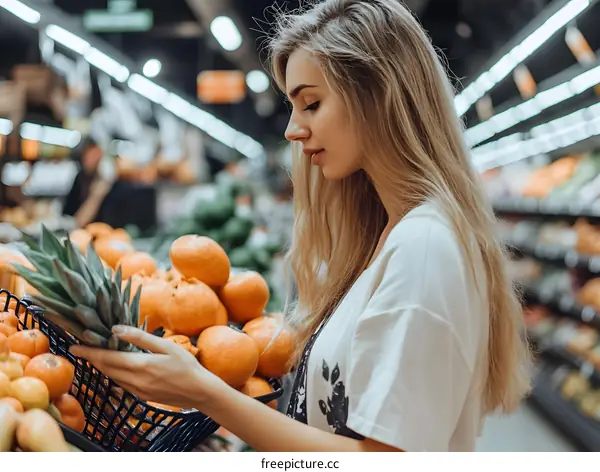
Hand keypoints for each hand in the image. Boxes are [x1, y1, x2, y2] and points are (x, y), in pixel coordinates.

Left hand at [69, 326, 223, 409]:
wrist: (199, 392)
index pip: (106, 358)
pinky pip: (121, 383)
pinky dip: (114, 373)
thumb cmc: (186, 365)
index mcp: (140, 366)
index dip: (88, 352)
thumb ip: (140, 337)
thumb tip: (116, 329)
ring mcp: (137, 390)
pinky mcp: (141, 395)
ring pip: (112, 377)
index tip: (73, 347)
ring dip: (102, 366)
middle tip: (80, 347)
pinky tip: (115, 366)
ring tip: (94, 354)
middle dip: (91, 358)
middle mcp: (134, 380)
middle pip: (105, 368)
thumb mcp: (166, 346)